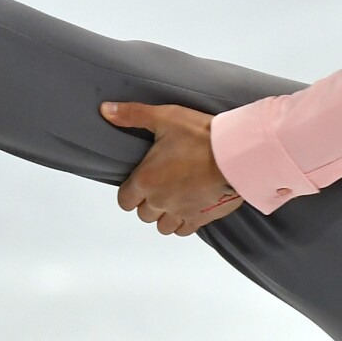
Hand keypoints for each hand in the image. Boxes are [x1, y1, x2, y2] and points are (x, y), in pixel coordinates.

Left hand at [100, 101, 245, 235]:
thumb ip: (132, 115)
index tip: (141, 181)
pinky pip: (183, 231)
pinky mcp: (199, 219)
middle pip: (143, 214)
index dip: (130, 192)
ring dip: (164, 215)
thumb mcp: (165, 117)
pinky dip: (183, 223)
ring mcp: (180, 212)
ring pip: (162, 226)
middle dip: (148, 202)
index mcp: (145, 180)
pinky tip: (189, 207)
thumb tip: (105, 110)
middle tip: (161, 184)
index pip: (124, 200)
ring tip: (174, 198)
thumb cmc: (201, 136)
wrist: (236, 153)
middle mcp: (159, 201)